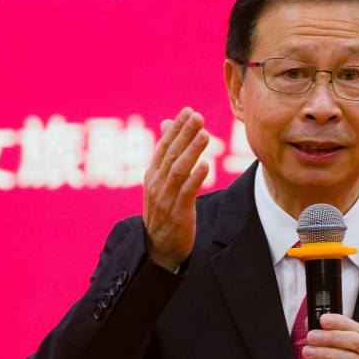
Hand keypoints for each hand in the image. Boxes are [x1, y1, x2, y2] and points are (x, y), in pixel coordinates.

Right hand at [142, 108, 211, 271]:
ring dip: (191, 152)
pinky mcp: (177, 213)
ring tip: (204, 135)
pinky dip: (195, 178)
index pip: (164, 146)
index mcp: (152, 174)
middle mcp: (156, 184)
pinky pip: (186, 193)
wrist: (159, 247)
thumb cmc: (164, 209)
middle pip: (171, 155)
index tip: (188, 111)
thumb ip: (165, 153)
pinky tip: (205, 165)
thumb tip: (166, 123)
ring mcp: (165, 198)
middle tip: (197, 116)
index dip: (176, 129)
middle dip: (184, 134)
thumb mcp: (161, 180)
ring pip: (178, 171)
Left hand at [303, 313, 358, 358]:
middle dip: (330, 338)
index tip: (323, 320)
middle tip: (311, 338)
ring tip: (308, 352)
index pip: (358, 329)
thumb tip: (311, 323)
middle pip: (355, 343)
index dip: (340, 322)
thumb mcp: (349, 353)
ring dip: (325, 354)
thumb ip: (335, 337)